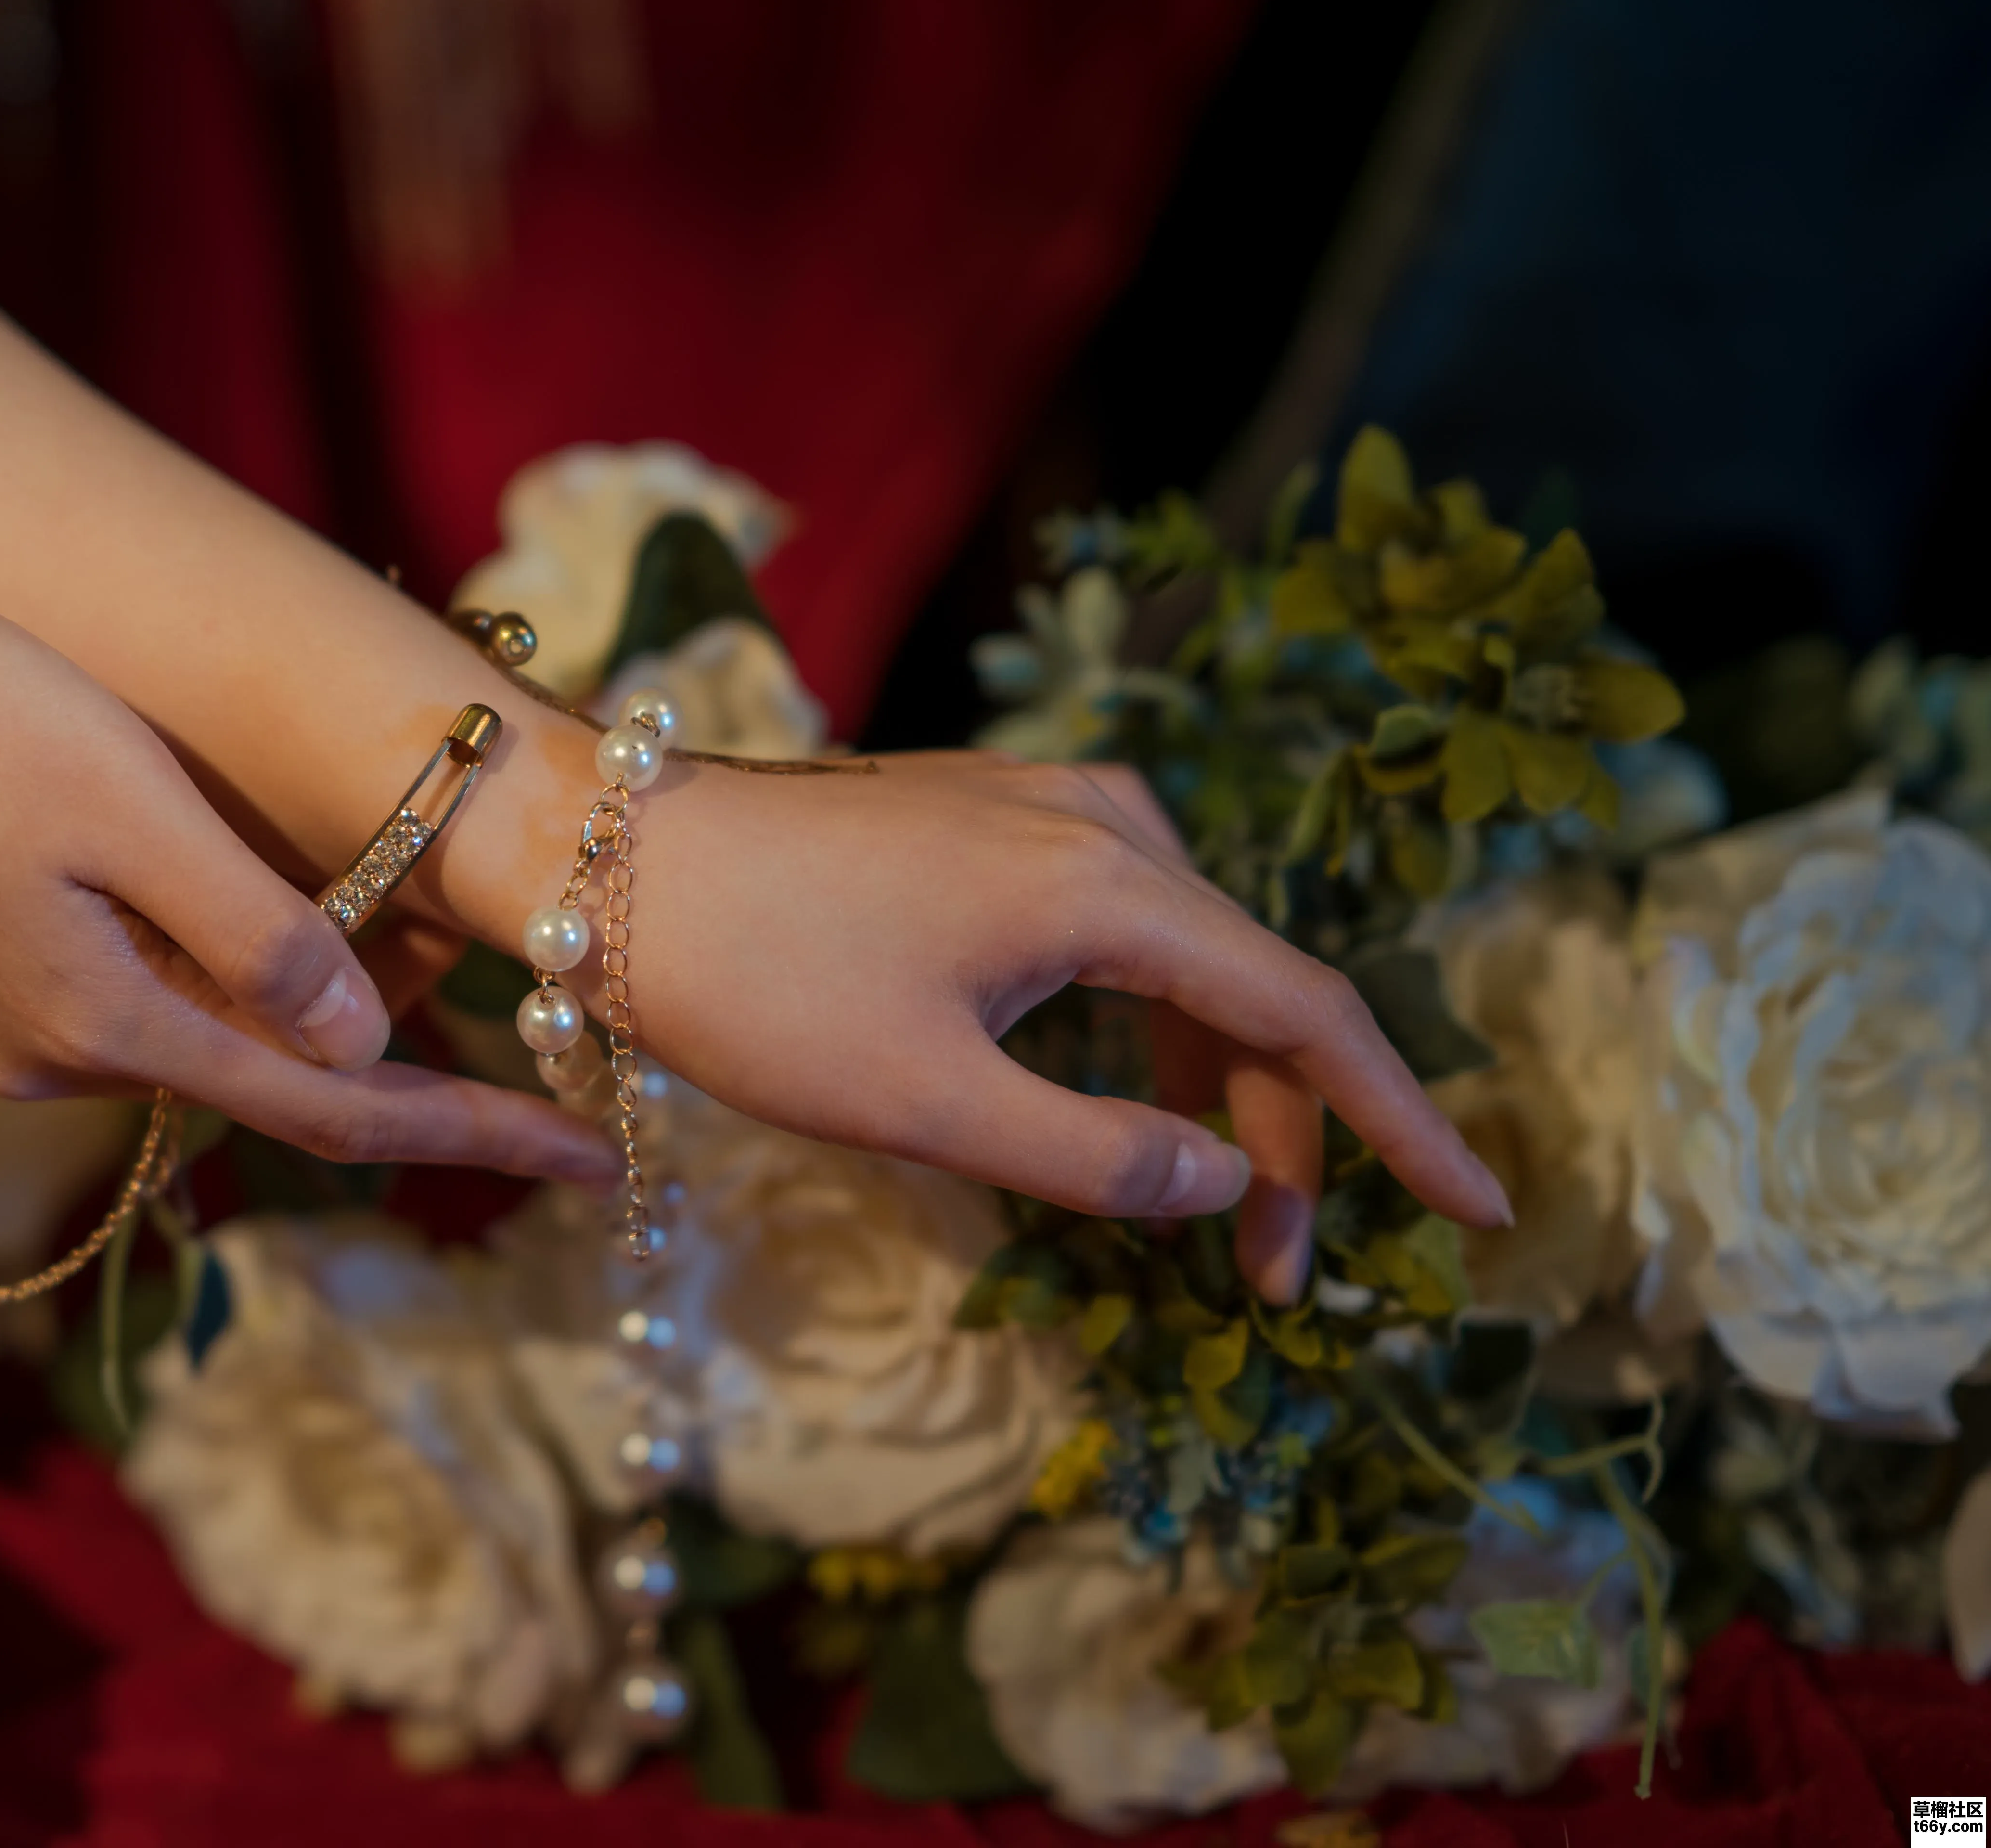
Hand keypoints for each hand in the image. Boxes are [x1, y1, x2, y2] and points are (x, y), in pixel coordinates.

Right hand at [0, 565, 621, 1186]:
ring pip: (194, 1028)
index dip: (476, 1133)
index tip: (598, 1161)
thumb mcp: (132, 807)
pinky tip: (238, 898)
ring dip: (294, 998)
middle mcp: (50, 1060)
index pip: (333, 1113)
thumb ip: (256, 934)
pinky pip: (125, 992)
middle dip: (394, 1055)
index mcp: (106, 1026)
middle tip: (514, 1012)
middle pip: (264, 1074)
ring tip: (402, 934)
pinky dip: (208, 962)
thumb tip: (362, 1046)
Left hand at [626, 750, 1509, 1301]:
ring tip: (1211, 1225)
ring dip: (1207, 1095)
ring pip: (1182, 970)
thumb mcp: (930, 1103)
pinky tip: (1120, 1115)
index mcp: (1110, 884)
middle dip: (1283, 1142)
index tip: (1481, 1210)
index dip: (1400, 1123)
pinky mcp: (995, 823)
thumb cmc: (759, 982)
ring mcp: (1048, 810)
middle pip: (1250, 996)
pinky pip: (1116, 937)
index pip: (1306, 1015)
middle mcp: (1104, 823)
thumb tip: (1229, 1183)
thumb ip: (1096, 1158)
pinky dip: (1140, 1034)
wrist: (612, 860)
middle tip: (1273, 1284)